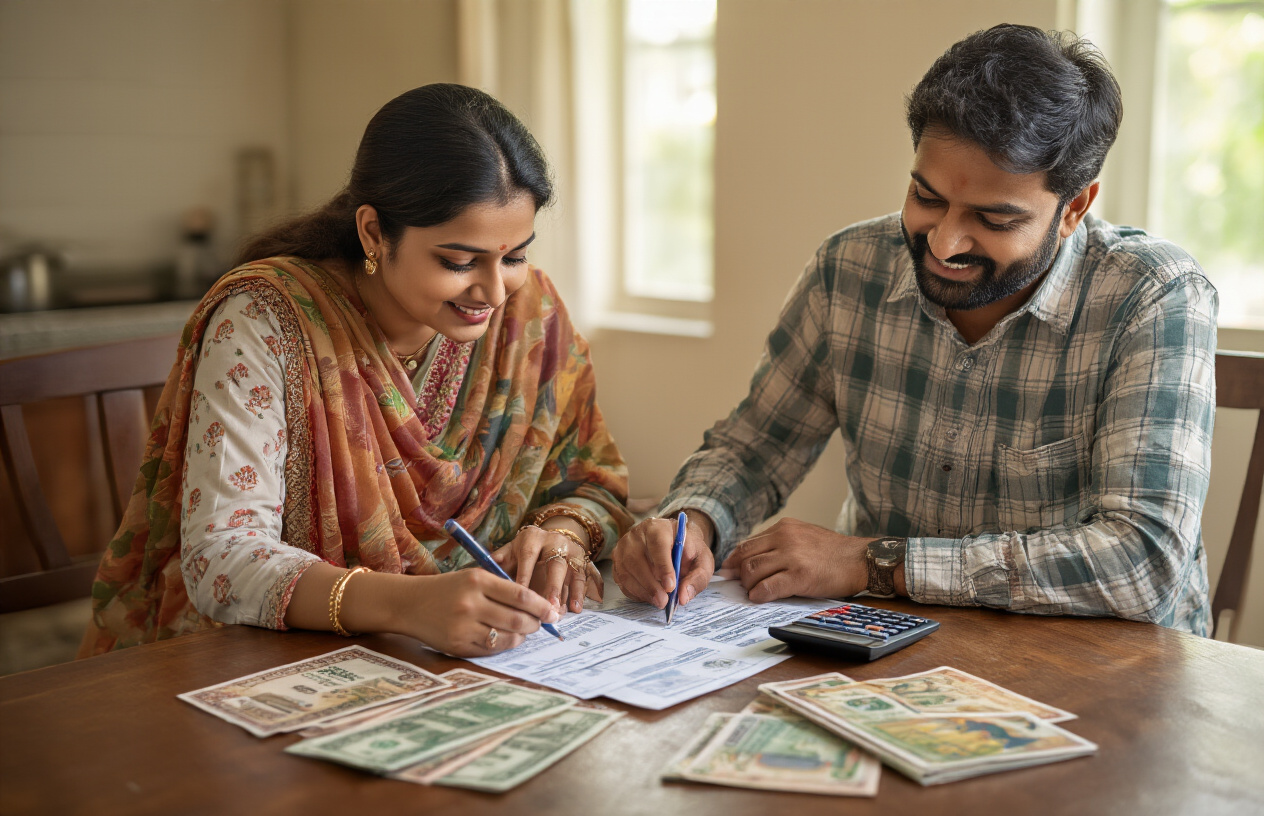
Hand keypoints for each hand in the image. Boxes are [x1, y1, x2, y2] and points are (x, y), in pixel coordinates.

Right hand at [402, 569, 557, 657]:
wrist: (410, 604)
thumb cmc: (448, 588)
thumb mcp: (472, 577)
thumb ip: (501, 588)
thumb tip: (537, 605)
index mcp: (477, 581)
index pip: (520, 595)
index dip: (541, 606)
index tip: (553, 612)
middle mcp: (470, 604)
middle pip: (517, 619)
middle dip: (535, 624)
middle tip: (541, 623)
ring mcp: (463, 627)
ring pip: (507, 637)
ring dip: (522, 636)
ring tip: (525, 631)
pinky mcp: (458, 646)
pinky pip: (492, 650)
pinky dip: (505, 645)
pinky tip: (508, 638)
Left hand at [492, 525, 601, 615]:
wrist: (550, 539)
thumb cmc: (524, 551)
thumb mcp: (511, 550)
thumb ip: (500, 560)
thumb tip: (485, 570)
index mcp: (533, 538)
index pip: (529, 557)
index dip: (525, 576)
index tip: (519, 596)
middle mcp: (554, 542)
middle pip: (555, 564)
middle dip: (552, 586)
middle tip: (548, 607)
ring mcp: (571, 551)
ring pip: (571, 572)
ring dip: (567, 593)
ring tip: (560, 611)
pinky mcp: (582, 561)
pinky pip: (582, 578)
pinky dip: (579, 594)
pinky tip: (576, 608)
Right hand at [612, 511, 714, 608]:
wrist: (676, 546)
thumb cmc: (689, 552)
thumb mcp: (702, 561)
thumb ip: (697, 577)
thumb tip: (683, 596)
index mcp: (660, 527)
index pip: (657, 544)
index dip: (663, 566)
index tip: (670, 586)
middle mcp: (637, 534)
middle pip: (636, 558)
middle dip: (650, 584)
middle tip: (664, 601)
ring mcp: (624, 547)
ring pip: (626, 571)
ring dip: (642, 590)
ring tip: (658, 602)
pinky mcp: (617, 560)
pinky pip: (621, 580)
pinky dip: (634, 592)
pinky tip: (649, 596)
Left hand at [719, 518, 868, 602]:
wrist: (861, 559)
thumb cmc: (833, 552)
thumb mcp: (803, 535)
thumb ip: (779, 543)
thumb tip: (752, 559)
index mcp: (783, 527)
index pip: (747, 544)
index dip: (734, 561)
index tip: (730, 572)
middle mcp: (784, 537)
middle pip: (745, 558)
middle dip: (740, 575)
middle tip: (744, 586)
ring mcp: (792, 556)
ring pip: (752, 572)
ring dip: (749, 586)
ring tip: (755, 593)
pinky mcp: (800, 575)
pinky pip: (768, 587)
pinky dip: (759, 595)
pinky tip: (760, 598)